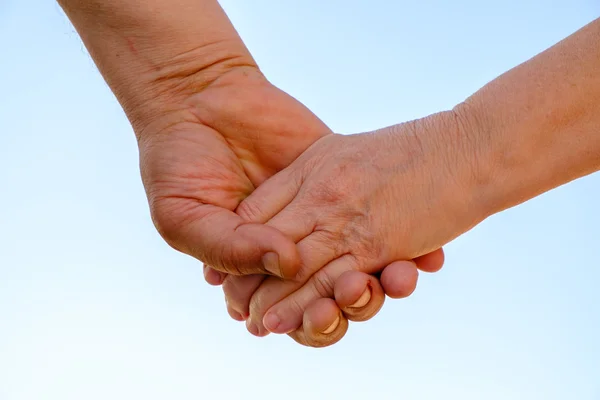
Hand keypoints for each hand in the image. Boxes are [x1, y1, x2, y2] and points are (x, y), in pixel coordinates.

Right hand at [138, 65, 445, 345]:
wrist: (196, 97)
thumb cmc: (177, 163)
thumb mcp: (183, 216)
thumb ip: (230, 248)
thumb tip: (287, 265)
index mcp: (255, 267)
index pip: (294, 312)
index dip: (312, 323)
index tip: (323, 317)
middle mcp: (292, 247)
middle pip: (335, 295)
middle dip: (353, 304)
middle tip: (359, 293)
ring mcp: (320, 215)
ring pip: (365, 263)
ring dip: (385, 280)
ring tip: (398, 276)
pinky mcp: (340, 179)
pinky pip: (383, 216)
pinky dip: (409, 241)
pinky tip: (427, 256)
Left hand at [234, 110, 482, 345]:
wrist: (469, 147)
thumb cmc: (413, 149)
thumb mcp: (351, 152)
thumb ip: (318, 177)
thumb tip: (293, 210)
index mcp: (311, 166)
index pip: (257, 209)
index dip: (239, 240)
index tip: (225, 269)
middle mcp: (320, 192)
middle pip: (266, 241)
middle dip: (245, 277)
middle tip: (231, 306)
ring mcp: (346, 217)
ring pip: (294, 267)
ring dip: (269, 299)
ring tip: (253, 323)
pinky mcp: (376, 243)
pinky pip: (331, 279)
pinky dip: (303, 303)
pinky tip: (284, 321)